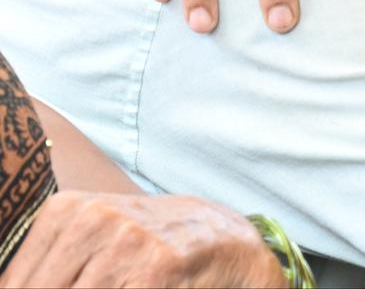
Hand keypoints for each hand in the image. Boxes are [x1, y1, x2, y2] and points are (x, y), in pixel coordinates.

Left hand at [0, 193, 283, 287]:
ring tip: (120, 283)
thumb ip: (45, 269)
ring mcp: (125, 243)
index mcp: (65, 211)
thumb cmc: (140, 244)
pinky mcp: (156, 268)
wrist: (216, 237)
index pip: (16, 284)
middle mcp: (92, 219)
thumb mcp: (88, 239)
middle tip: (100, 285)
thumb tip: (10, 287)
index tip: (54, 287)